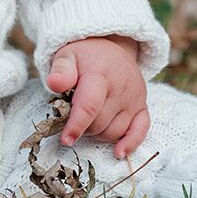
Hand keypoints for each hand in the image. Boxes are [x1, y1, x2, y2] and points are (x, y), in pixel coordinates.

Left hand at [45, 34, 148, 159]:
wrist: (112, 45)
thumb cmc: (85, 56)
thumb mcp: (67, 56)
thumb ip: (61, 71)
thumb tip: (54, 84)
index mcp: (100, 75)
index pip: (89, 106)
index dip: (76, 126)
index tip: (65, 139)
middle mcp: (120, 88)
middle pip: (100, 123)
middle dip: (84, 127)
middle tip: (74, 117)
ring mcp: (134, 98)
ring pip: (115, 131)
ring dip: (99, 134)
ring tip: (89, 120)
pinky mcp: (142, 106)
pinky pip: (141, 130)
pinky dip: (130, 143)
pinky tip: (118, 152)